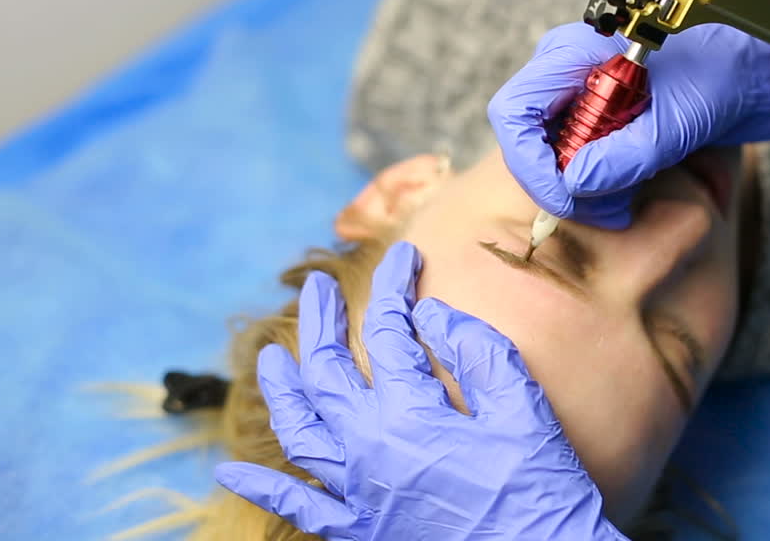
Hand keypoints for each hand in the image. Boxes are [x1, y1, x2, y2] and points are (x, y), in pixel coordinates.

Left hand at [215, 242, 625, 540]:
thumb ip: (475, 349)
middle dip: (319, 321)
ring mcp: (358, 495)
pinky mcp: (361, 533)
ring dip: (279, 390)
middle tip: (317, 288)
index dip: (394, 286)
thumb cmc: (538, 488)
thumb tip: (430, 313)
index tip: (403, 256)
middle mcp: (368, 451)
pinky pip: (299, 509)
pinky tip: (230, 471)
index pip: (389, 332)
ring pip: (298, 433)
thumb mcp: (521, 406)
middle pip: (325, 371)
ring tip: (269, 357)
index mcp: (409, 414)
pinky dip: (261, 488)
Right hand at [488, 22, 769, 227]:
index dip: (530, 162)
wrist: (767, 70)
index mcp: (575, 53)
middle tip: (612, 207)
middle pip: (530, 139)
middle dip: (561, 182)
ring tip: (629, 198)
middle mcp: (570, 73)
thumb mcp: (680, 118)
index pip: (515, 112)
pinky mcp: (605, 122)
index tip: (566, 197)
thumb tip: (573, 184)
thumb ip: (626, 154)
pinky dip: (601, 183)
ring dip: (585, 188)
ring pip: (554, 157)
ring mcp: (585, 98)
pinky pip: (580, 161)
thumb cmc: (728, 71)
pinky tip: (633, 187)